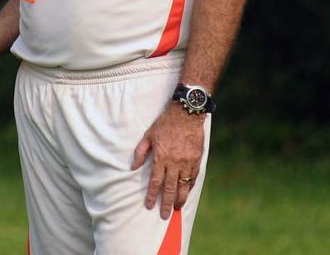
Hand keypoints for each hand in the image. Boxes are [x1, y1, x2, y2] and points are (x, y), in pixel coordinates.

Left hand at [130, 102, 205, 218]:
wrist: (186, 114)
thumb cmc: (165, 124)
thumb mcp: (148, 136)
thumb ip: (140, 152)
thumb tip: (132, 167)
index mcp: (161, 157)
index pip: (155, 181)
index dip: (151, 195)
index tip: (149, 205)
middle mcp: (174, 162)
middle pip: (170, 188)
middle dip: (166, 203)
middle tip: (165, 215)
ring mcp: (187, 162)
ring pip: (183, 185)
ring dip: (180, 198)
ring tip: (177, 208)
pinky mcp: (197, 159)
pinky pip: (193, 177)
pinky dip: (190, 187)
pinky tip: (187, 193)